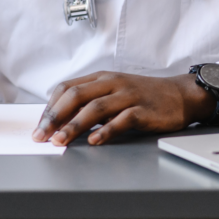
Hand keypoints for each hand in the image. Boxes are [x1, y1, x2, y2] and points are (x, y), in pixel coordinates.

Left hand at [32, 72, 216, 145]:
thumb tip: (61, 120)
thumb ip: (91, 101)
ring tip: (60, 141)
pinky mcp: (143, 109)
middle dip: (54, 117)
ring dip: (74, 125)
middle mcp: (113, 83)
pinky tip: (94, 141)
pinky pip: (121, 120)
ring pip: (95, 108)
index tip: (39, 126)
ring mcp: (128, 95)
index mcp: (102, 77)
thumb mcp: (114, 91)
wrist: (180, 95)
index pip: (67, 88)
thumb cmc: (144, 96)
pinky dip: (105, 131)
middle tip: (41, 135)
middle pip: (76, 96)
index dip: (50, 107)